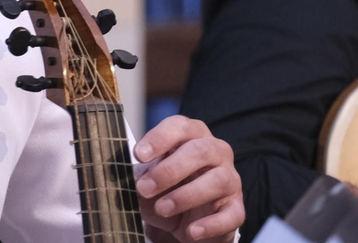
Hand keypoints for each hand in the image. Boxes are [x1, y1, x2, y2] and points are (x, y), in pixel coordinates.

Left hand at [132, 115, 243, 241]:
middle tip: (144, 188)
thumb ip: (137, 177)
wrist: (187, 223)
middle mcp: (215, 152)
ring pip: (217, 180)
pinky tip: (192, 230)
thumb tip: (122, 178)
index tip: (139, 155)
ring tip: (163, 208)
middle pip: (199, 150)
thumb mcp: (148, 181)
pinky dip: (211, 224)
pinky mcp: (236, 209)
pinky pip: (231, 214)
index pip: (180, 126)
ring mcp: (230, 179)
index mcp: (192, 137)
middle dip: (169, 170)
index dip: (159, 138)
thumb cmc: (168, 191)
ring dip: (186, 195)